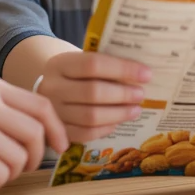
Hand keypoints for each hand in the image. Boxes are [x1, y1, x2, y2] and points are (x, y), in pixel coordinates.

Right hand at [0, 75, 67, 194]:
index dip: (57, 129)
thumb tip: (51, 131)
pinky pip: (2, 175)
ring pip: (20, 157)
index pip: (41, 105)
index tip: (60, 146)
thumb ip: (7, 111)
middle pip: (36, 132)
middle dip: (34, 156)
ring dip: (12, 171)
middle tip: (21, 167)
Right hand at [37, 51, 151, 142]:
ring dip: (118, 114)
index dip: (122, 69)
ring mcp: (53, 112)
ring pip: (90, 117)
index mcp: (60, 63)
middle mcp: (52, 87)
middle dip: (122, 94)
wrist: (48, 89)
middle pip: (93, 92)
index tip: (146, 74)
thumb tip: (141, 73)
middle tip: (141, 94)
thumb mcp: (82, 61)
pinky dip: (105, 129)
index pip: (93, 64)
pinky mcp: (57, 131)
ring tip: (135, 110)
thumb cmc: (74, 74)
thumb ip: (105, 65)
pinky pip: (85, 134)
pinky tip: (117, 122)